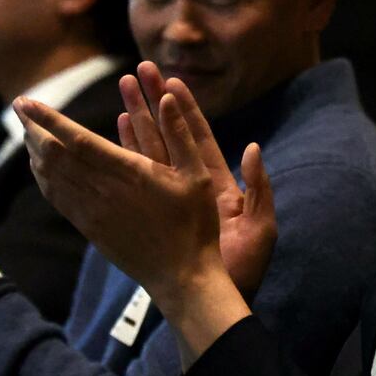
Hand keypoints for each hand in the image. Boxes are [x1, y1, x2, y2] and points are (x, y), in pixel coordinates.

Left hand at [16, 64, 269, 354]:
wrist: (180, 275)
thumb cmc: (194, 223)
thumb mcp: (198, 175)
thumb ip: (180, 134)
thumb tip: (169, 97)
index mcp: (130, 173)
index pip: (77, 140)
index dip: (48, 120)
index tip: (24, 102)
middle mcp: (104, 191)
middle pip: (54, 156)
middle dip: (34, 130)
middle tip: (22, 110)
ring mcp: (93, 212)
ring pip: (51, 177)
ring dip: (35, 152)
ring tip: (28, 132)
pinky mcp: (90, 228)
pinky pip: (57, 198)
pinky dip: (44, 178)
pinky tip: (41, 167)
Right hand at [119, 63, 277, 296]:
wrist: (219, 302)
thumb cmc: (244, 270)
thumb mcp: (260, 228)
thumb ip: (259, 187)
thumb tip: (253, 147)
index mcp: (218, 187)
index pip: (198, 139)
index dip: (186, 110)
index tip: (173, 81)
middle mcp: (192, 187)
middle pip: (170, 137)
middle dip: (155, 104)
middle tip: (138, 73)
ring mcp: (170, 199)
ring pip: (151, 153)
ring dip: (138, 122)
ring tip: (123, 92)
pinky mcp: (155, 214)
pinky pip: (138, 180)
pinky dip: (128, 156)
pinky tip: (115, 135)